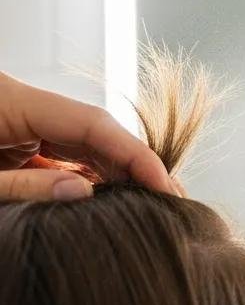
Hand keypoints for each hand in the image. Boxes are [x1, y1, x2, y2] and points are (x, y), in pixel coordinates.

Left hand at [0, 71, 175, 200]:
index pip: (92, 123)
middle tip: (169, 198)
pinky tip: (115, 198)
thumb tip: (84, 192)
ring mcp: (21, 123)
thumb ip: (25, 187)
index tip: (164, 184)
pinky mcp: (18, 141)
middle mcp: (23, 106)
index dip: (136, 154)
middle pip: (96, 131)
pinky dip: (91, 178)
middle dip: (135, 165)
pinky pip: (64, 156)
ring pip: (84, 144)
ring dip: (118, 174)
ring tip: (150, 202)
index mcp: (10, 101)